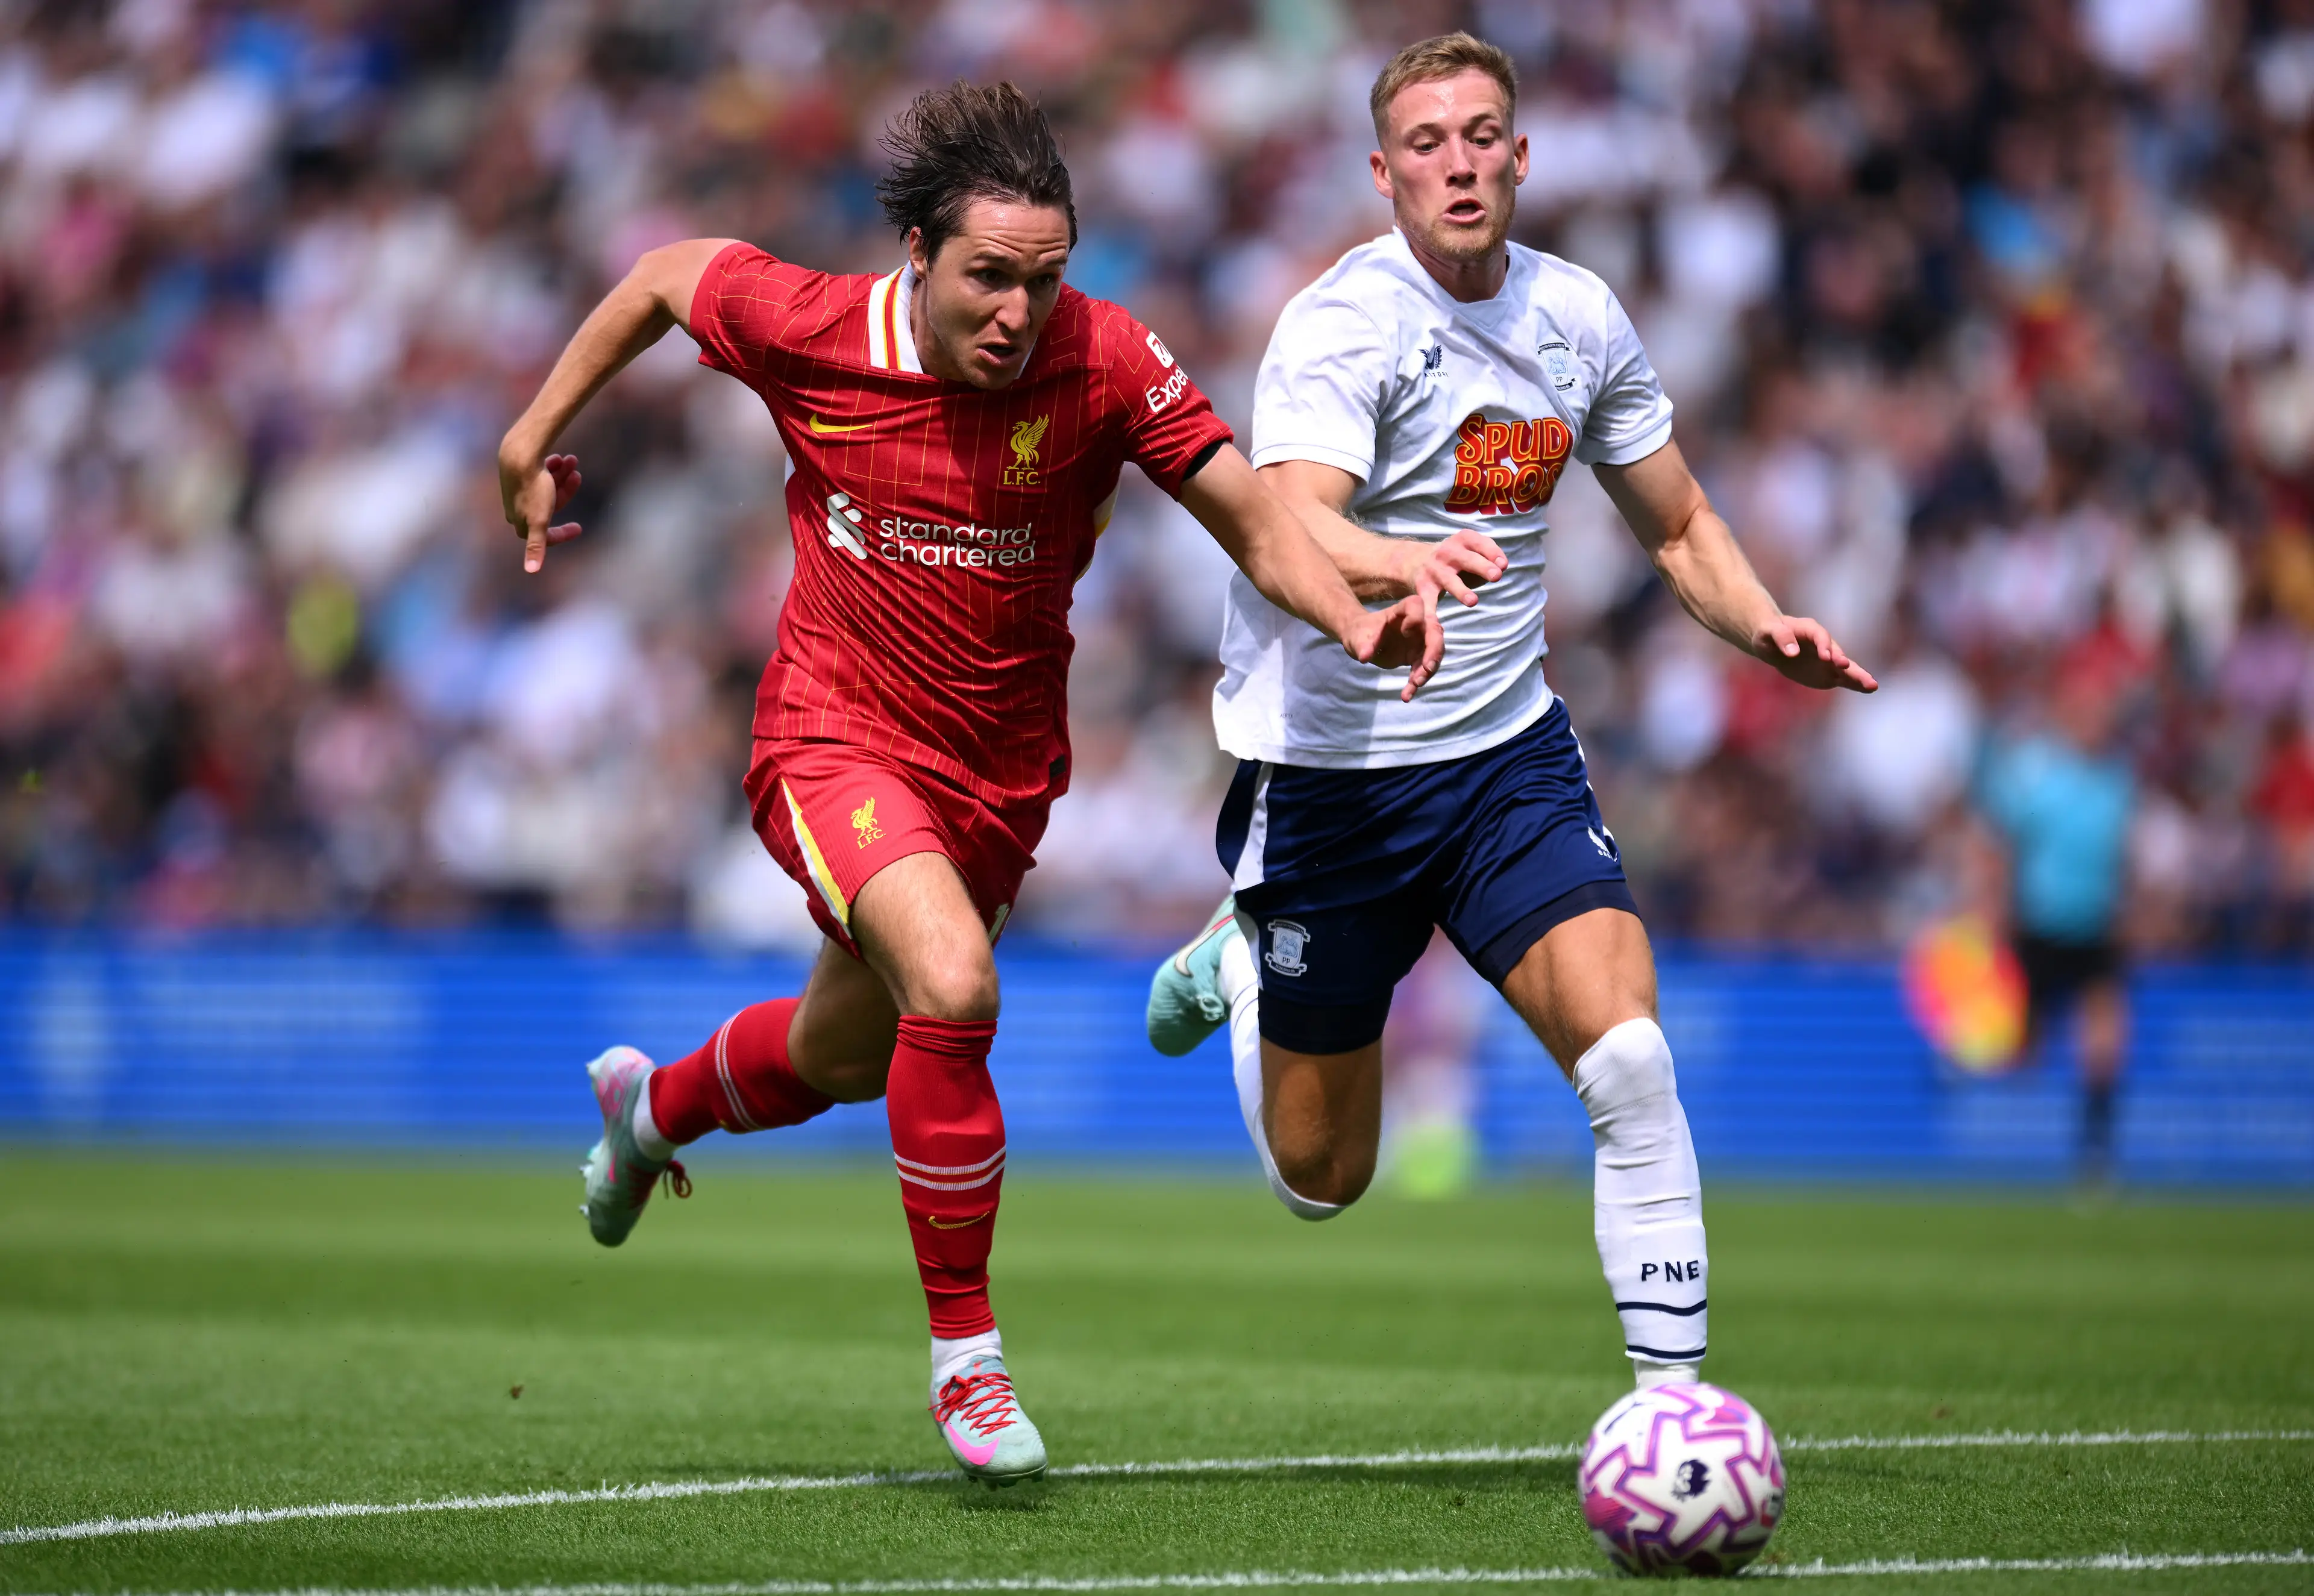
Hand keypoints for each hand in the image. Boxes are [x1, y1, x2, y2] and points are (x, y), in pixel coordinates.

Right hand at [498, 450, 584, 572]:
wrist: (520, 453)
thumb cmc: (533, 488)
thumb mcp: (539, 521)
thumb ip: (536, 545)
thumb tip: (531, 571)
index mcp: (521, 521)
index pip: (546, 534)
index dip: (563, 534)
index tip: (579, 529)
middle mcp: (518, 506)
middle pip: (552, 505)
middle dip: (567, 491)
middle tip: (578, 475)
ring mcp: (519, 488)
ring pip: (549, 486)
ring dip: (563, 475)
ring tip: (572, 461)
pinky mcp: (521, 471)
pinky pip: (542, 473)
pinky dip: (554, 467)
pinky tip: (561, 458)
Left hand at [1343, 593, 1443, 701]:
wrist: (1362, 642)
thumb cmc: (1360, 633)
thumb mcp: (1357, 637)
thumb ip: (1363, 644)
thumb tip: (1364, 657)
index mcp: (1403, 609)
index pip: (1416, 606)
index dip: (1415, 618)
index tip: (1406, 631)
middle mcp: (1417, 623)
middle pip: (1434, 632)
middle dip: (1433, 651)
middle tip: (1427, 669)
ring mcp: (1420, 640)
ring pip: (1433, 654)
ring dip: (1427, 670)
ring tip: (1415, 684)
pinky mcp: (1418, 656)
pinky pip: (1423, 670)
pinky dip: (1416, 683)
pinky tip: (1406, 696)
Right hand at [1389, 528, 1506, 610]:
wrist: (1415, 560)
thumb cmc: (1455, 558)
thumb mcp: (1470, 549)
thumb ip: (1488, 556)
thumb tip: (1501, 567)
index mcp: (1462, 541)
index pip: (1479, 543)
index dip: (1492, 552)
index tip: (1503, 565)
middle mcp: (1447, 552)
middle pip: (1466, 559)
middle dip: (1481, 567)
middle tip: (1496, 576)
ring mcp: (1434, 570)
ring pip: (1449, 580)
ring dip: (1461, 590)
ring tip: (1473, 601)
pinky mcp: (1424, 588)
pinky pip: (1428, 601)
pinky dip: (1430, 613)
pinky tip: (1435, 624)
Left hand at [1755, 614, 1877, 691]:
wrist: (1773, 643)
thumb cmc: (1768, 634)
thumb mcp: (1767, 632)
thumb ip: (1780, 637)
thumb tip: (1792, 652)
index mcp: (1809, 630)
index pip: (1820, 636)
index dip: (1824, 645)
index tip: (1826, 657)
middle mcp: (1823, 644)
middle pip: (1837, 651)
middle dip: (1843, 660)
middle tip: (1847, 667)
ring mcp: (1828, 660)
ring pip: (1845, 667)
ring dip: (1857, 675)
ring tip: (1872, 685)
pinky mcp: (1828, 673)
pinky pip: (1843, 679)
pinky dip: (1855, 684)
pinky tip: (1869, 689)